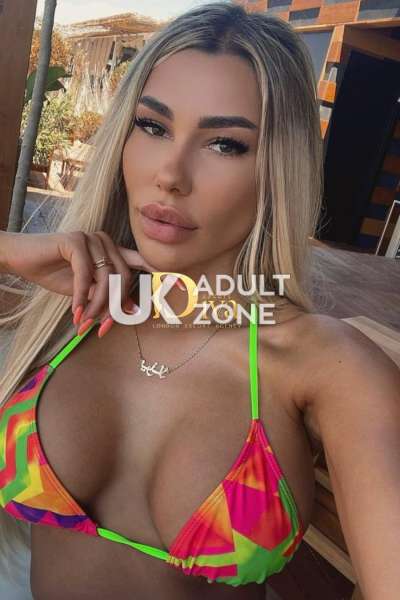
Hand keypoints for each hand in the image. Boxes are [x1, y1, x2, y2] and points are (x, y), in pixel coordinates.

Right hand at [1, 230, 170, 336]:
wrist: (23, 259)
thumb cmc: (56, 274)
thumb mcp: (87, 290)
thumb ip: (108, 296)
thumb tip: (134, 311)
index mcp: (113, 251)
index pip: (140, 261)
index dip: (160, 271)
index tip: (180, 283)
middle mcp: (106, 241)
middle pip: (124, 278)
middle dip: (114, 306)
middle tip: (101, 327)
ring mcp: (92, 238)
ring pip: (105, 278)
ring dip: (96, 305)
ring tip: (83, 321)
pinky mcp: (74, 240)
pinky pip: (85, 274)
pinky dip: (81, 295)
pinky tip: (75, 310)